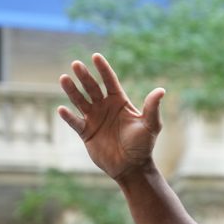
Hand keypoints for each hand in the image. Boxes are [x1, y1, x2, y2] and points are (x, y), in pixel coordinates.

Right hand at [58, 53, 164, 180]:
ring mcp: (94, 119)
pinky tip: (62, 109)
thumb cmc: (143, 145)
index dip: (103, 69)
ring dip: (72, 91)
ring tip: (64, 78)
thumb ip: (152, 107)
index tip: (96, 56)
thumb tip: (161, 90)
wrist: (131, 167)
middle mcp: (105, 107)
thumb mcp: (150, 125)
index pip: (110, 81)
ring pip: (80, 101)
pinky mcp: (86, 133)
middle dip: (85, 76)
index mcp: (120, 102)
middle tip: (76, 64)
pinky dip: (68, 116)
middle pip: (92, 88)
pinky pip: (75, 122)